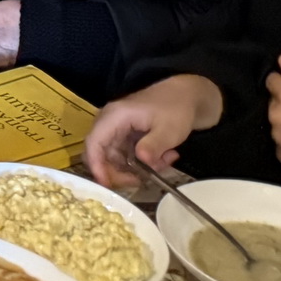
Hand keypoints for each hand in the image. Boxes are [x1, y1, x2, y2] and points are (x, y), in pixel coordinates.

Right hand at [85, 74, 223, 189]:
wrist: (186, 95)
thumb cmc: (176, 108)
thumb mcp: (169, 129)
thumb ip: (154, 145)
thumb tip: (141, 161)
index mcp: (115, 117)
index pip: (94, 142)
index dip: (96, 165)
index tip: (106, 185)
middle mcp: (110, 122)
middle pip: (102, 154)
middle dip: (120, 172)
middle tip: (143, 180)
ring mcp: (118, 129)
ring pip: (116, 157)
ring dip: (137, 168)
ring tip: (164, 163)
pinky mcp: (126, 135)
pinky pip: (127, 155)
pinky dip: (144, 162)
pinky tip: (165, 157)